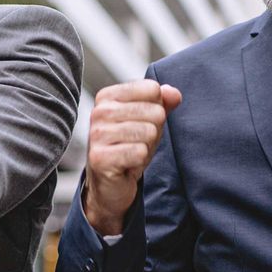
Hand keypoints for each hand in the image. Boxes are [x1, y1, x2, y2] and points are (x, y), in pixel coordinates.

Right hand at [83, 79, 182, 235]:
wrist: (109, 182)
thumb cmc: (127, 146)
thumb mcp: (148, 120)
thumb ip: (162, 102)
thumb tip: (173, 94)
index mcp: (108, 96)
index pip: (152, 89)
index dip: (157, 109)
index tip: (141, 122)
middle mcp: (99, 112)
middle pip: (154, 111)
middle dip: (154, 131)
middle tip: (137, 142)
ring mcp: (97, 134)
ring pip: (149, 132)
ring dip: (147, 147)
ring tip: (132, 152)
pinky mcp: (100, 157)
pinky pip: (140, 152)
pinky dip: (140, 161)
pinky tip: (127, 163)